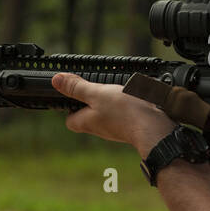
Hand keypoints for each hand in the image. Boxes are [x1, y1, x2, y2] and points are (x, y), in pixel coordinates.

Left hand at [50, 72, 175, 154]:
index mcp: (86, 122)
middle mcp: (100, 128)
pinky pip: (123, 114)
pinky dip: (125, 104)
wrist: (153, 128)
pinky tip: (132, 96)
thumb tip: (56, 81)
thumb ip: (77, 87)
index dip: (69, 107)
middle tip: (97, 87)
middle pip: (89, 115)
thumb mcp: (97, 93)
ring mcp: (116, 129)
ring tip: (117, 89)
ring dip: (110, 100)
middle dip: (92, 101)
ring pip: (107, 114)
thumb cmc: (124, 113)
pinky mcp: (130, 126)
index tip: (73, 93)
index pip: (70, 120)